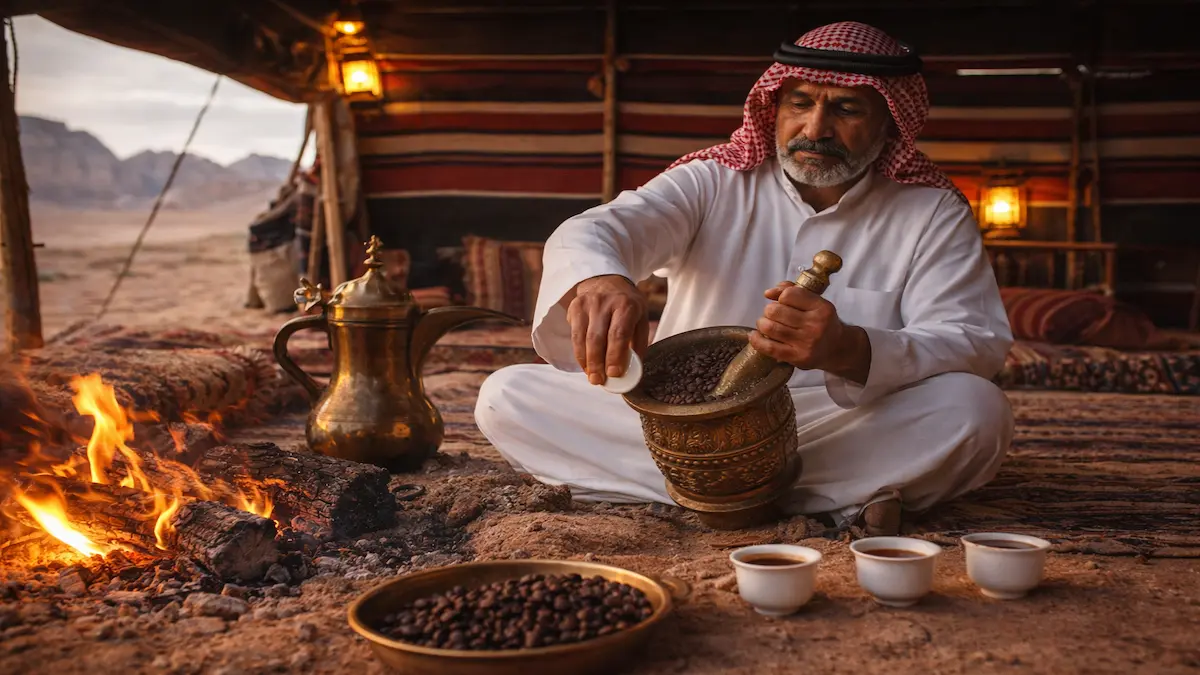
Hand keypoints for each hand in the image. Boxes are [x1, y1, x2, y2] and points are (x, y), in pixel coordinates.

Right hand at [565, 275, 649, 384]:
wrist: (606, 280)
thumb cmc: (626, 304)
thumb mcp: (641, 317)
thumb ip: (638, 342)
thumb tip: (633, 369)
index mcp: (626, 305)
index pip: (618, 334)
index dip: (615, 356)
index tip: (614, 374)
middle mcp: (605, 302)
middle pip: (597, 338)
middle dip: (597, 363)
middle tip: (599, 381)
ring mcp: (587, 304)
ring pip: (583, 338)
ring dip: (586, 361)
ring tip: (592, 377)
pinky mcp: (575, 307)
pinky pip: (574, 335)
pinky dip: (579, 353)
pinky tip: (585, 364)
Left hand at [748, 281, 870, 382]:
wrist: (836, 348)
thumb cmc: (821, 322)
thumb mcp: (814, 302)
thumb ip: (792, 290)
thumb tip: (768, 293)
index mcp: (821, 307)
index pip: (789, 294)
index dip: (780, 296)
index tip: (782, 302)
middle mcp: (815, 325)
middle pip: (776, 311)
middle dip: (769, 311)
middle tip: (772, 315)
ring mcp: (806, 343)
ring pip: (770, 327)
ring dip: (762, 324)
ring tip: (765, 324)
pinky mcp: (797, 357)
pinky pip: (769, 347)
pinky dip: (757, 340)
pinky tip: (755, 335)